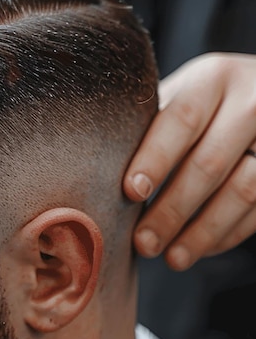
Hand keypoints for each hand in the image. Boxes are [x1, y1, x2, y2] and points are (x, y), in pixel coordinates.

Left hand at [123, 52, 255, 269]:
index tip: (131, 193)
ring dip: (204, 231)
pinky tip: (200, 248)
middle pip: (210, 162)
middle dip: (173, 209)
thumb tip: (98, 177)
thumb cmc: (200, 103)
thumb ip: (150, 126)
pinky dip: (229, 233)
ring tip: (173, 259)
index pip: (181, 120)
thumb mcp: (179, 97)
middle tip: (143, 243)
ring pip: (244, 190)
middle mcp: (251, 101)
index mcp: (212, 79)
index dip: (155, 159)